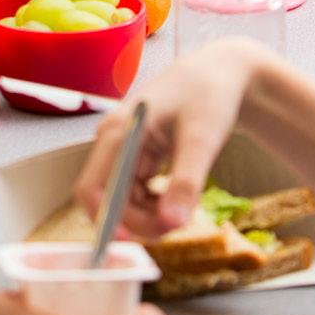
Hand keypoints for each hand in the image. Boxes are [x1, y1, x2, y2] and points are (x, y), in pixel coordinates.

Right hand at [74, 40, 265, 236]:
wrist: (222, 72)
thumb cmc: (210, 95)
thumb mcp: (202, 138)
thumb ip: (186, 181)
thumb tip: (171, 224)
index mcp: (119, 130)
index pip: (92, 189)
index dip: (106, 221)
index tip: (137, 242)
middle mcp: (113, 140)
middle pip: (107, 200)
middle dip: (137, 221)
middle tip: (177, 224)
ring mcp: (124, 149)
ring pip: (122, 201)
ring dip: (147, 216)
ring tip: (183, 209)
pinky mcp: (137, 156)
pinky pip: (135, 194)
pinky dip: (154, 206)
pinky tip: (177, 199)